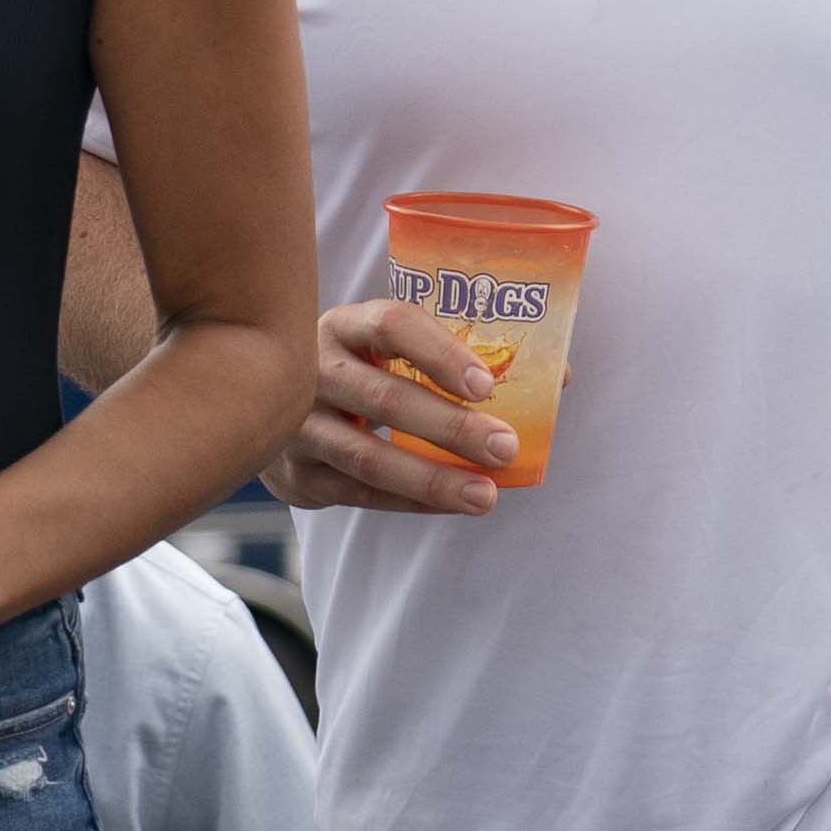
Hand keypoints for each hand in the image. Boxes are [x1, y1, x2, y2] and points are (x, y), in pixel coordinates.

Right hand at [269, 297, 513, 515]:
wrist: (271, 409)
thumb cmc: (361, 372)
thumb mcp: (391, 351)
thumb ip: (462, 356)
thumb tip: (559, 378)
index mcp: (345, 326)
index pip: (392, 325)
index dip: (440, 353)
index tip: (486, 384)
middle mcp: (312, 369)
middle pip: (384, 398)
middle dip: (450, 427)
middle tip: (504, 447)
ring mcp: (297, 425)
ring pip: (368, 457)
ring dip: (432, 479)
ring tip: (485, 495)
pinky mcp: (296, 474)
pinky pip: (360, 493)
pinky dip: (410, 502)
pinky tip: (452, 504)